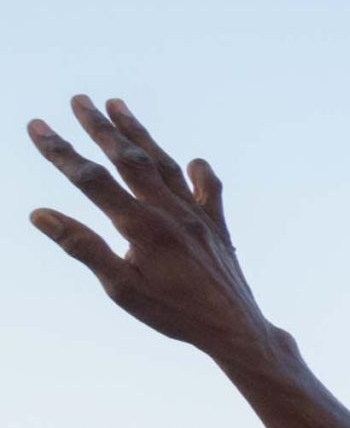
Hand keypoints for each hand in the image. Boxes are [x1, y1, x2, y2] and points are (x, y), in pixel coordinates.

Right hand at [27, 97, 280, 363]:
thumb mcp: (121, 288)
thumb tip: (40, 214)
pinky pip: (208, 190)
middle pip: (130, 159)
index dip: (60, 151)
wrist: (235, 329)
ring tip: (118, 106)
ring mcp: (197, 216)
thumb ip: (83, 247)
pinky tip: (192, 161)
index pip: (91, 180)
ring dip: (139, 134)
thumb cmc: (173, 313)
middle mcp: (171, 212)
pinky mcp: (217, 226)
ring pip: (165, 164)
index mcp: (142, 226)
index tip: (36, 126)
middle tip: (79, 99)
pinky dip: (198, 172)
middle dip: (100, 127)